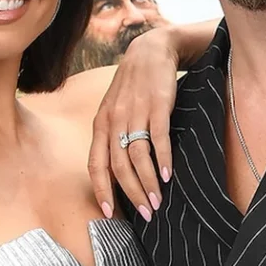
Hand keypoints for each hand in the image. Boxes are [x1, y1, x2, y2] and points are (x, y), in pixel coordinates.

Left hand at [89, 28, 177, 221]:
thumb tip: (116, 171)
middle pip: (119, 166)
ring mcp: (135, 113)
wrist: (150, 51)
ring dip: (148, 183)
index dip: (102, 190)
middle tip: (145, 213)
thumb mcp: (114, 110)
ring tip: (158, 201)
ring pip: (137, 156)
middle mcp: (114, 120)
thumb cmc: (132, 86)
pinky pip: (159, 139)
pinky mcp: (157, 106)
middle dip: (131, 194)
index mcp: (101, 124)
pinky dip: (163, 160)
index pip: (96, 164)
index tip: (110, 213)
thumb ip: (112, 137)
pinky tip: (168, 176)